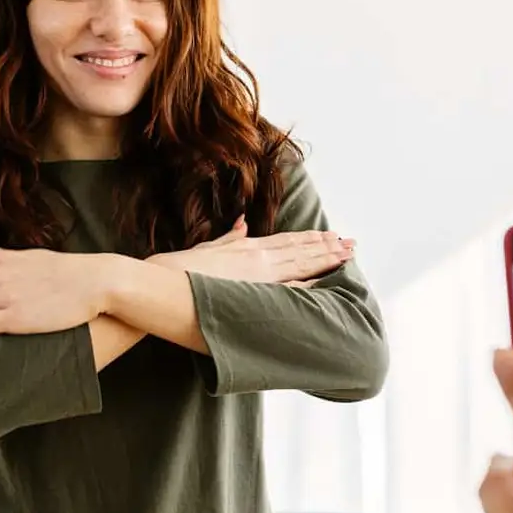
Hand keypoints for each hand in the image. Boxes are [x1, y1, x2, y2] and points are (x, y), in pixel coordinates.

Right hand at [151, 215, 353, 285]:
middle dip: (327, 248)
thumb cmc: (178, 269)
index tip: (331, 237)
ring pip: (300, 264)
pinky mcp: (252, 291)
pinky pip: (288, 287)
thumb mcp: (207, 247)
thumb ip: (229, 238)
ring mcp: (257, 274)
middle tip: (352, 245)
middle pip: (300, 251)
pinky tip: (325, 280)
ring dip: (325, 259)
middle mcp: (256, 258)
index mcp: (247, 246)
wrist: (161, 283)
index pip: (287, 242)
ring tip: (347, 254)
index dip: (310, 239)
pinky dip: (309, 282)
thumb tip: (243, 221)